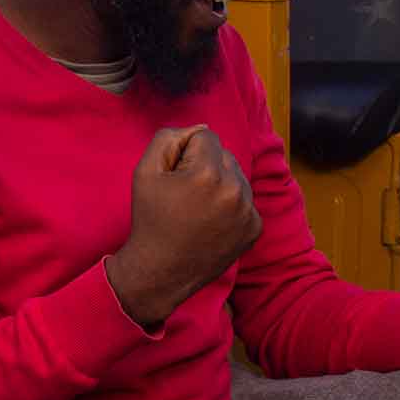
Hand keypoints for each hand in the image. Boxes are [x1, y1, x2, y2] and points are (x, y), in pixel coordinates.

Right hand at [107, 125, 262, 327]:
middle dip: (205, 165)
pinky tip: (212, 221)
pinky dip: (230, 205)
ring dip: (220, 184)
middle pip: (223, 154)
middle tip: (184, 194)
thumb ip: (168, 138)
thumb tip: (198, 129)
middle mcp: (235, 190)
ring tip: (198, 208)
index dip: (184, 153)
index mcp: (208, 173)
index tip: (174, 177)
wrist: (162, 270)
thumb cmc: (151, 219)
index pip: (204, 136)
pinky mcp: (255, 228)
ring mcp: (249, 211)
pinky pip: (245, 200)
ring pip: (236, 176)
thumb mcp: (144, 171)